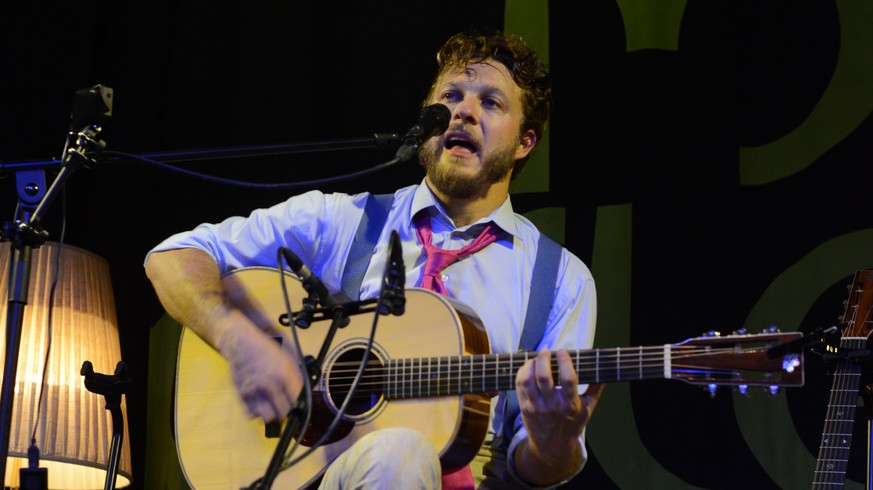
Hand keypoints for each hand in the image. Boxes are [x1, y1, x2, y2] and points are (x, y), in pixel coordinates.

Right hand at [221, 322, 302, 422]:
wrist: (241, 343)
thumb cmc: (265, 350)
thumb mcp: (286, 358)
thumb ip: (295, 376)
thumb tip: (303, 393)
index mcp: (284, 374)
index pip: (296, 400)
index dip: (298, 405)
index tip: (297, 406)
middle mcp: (270, 384)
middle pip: (283, 412)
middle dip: (286, 413)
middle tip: (285, 409)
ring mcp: (255, 391)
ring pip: (268, 417)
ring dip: (271, 415)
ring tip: (271, 408)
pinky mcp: (242, 394)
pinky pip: (251, 414)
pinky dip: (256, 413)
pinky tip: (259, 405)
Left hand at [514, 349, 603, 482]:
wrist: (552, 446)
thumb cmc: (571, 425)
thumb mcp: (588, 409)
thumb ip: (595, 389)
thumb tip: (604, 371)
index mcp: (570, 405)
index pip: (568, 379)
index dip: (564, 362)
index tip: (563, 352)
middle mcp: (552, 406)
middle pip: (543, 377)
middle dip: (543, 359)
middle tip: (545, 351)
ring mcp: (536, 407)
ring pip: (528, 380)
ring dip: (530, 364)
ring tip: (536, 358)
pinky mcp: (525, 408)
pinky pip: (519, 386)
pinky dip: (522, 373)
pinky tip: (528, 367)